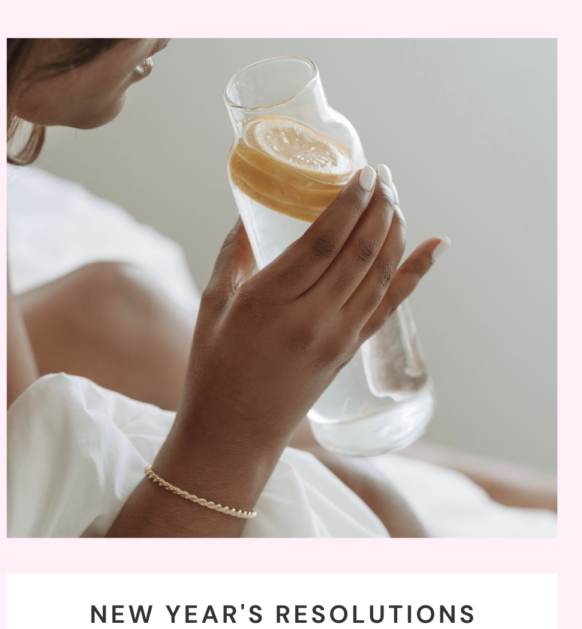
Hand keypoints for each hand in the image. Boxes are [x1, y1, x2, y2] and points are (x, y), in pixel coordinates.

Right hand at [109, 165, 443, 536]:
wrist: (235, 434)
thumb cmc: (214, 370)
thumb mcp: (213, 306)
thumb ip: (234, 256)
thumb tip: (250, 213)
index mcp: (270, 301)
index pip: (323, 240)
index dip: (349, 202)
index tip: (362, 172)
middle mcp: (311, 319)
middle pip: (360, 251)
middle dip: (378, 206)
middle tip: (382, 174)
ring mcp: (337, 339)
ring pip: (380, 274)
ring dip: (395, 230)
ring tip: (395, 197)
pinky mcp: (349, 353)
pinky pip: (390, 307)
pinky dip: (416, 274)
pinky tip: (436, 246)